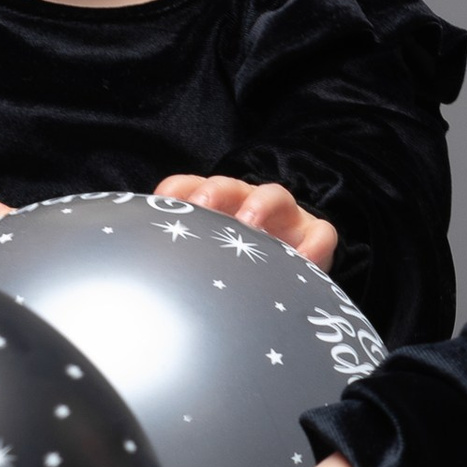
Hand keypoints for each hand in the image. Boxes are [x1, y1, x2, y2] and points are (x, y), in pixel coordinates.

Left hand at [154, 172, 340, 273]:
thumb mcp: (209, 261)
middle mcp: (247, 204)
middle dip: (214, 192)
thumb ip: (183, 262)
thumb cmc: (239, 270)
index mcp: (216, 206)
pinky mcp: (315, 235)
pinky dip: (314, 245)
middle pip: (228, 186)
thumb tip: (145, 275)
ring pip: (275, 196)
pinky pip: (321, 234)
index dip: (177, 191)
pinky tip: (302, 263)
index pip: (190, 187)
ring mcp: (284, 217)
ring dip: (260, 206)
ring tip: (249, 225)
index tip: (161, 202)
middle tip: (203, 206)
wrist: (291, 280)